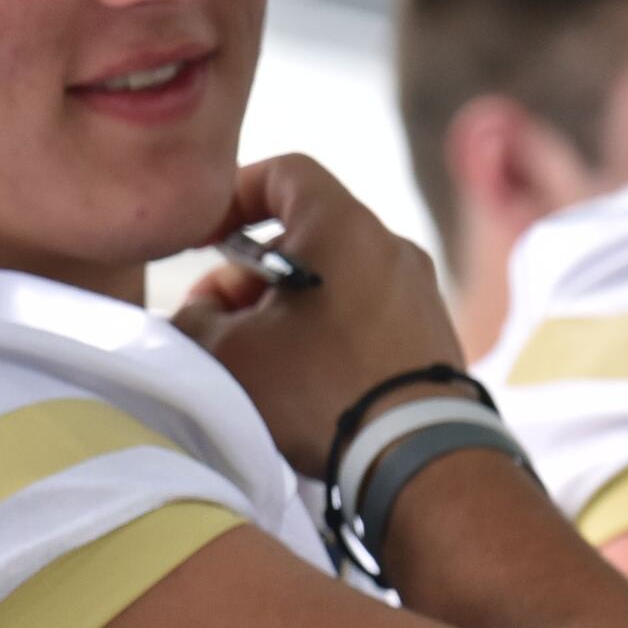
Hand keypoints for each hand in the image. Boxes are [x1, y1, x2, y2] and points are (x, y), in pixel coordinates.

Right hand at [172, 155, 469, 474]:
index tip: (204, 239)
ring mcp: (418, 288)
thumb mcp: (227, 353)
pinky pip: (365, 308)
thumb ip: (194, 319)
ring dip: (285, 303)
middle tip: (215, 319)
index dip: (233, 196)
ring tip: (257, 356)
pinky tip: (303, 375)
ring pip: (334, 274)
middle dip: (249, 270)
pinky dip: (325, 325)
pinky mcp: (432, 330)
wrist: (415, 455)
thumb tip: (197, 315)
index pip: (284, 171)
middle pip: (305, 231)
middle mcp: (389, 244)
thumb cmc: (316, 390)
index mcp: (342, 226)